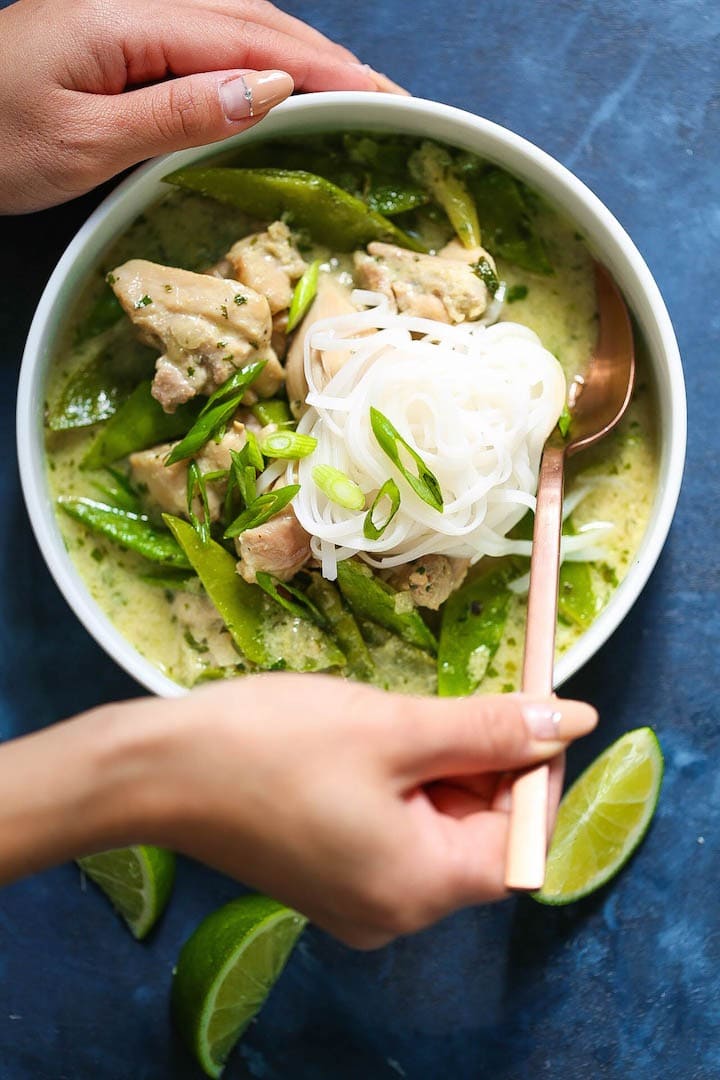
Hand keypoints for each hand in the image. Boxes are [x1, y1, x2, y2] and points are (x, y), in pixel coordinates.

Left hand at [0, 0, 406, 212]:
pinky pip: (206, 39)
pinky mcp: (118, 41)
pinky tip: (277, 81)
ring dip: (299, 55)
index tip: (385, 99)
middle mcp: (136, 5)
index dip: (325, 70)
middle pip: (254, 19)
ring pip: (235, 23)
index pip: (251, 39)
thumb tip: (269, 89)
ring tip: (350, 92)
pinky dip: (256, 58)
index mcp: (129, 20)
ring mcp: (126, 18)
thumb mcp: (83, 140)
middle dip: (328, 59)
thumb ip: (177, 112)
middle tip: (388, 100)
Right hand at [139, 676, 595, 946]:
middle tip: (448, 705)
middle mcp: (394, 913)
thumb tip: (576, 719)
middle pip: (478, 838)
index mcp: (416, 889)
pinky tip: (372, 744)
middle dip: (482, 766)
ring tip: (395, 721)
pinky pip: (396, 833)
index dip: (537, 776)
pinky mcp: (329, 878)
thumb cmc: (272, 743)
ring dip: (440, 769)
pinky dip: (404, 785)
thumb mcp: (394, 727)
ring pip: (437, 829)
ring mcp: (358, 900)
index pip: (521, 845)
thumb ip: (491, 728)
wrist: (155, 768)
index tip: (525, 712)